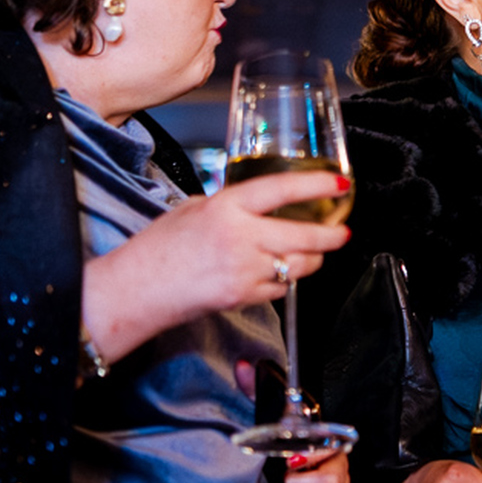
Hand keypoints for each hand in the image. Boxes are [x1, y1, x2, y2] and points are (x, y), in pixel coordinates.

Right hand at [82, 171, 350, 361]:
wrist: (139, 289)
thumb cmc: (159, 248)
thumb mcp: (193, 208)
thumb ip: (229, 205)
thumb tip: (257, 205)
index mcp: (226, 207)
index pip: (283, 190)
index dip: (317, 187)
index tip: (340, 185)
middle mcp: (240, 238)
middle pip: (304, 236)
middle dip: (332, 235)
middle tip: (342, 232)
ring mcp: (245, 271)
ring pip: (299, 265)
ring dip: (312, 259)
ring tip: (313, 252)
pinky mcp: (245, 297)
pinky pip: (280, 288)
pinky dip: (284, 281)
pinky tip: (276, 273)